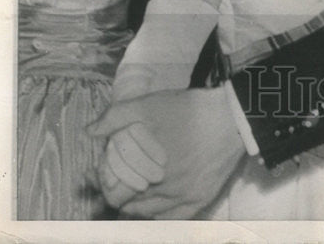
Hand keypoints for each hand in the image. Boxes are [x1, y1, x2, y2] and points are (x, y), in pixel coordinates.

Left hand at [91, 88, 245, 217]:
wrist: (234, 116)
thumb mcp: (151, 105)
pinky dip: (161, 214)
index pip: (115, 194)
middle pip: (131, 205)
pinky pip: (175, 218)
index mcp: (149, 173)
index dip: (104, 184)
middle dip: (119, 193)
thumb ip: (117, 116)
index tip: (98, 173)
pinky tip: (157, 205)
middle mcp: (165, 192)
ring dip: (138, 205)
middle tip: (118, 179)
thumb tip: (89, 131)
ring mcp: (185, 198)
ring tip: (135, 189)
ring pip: (151, 213)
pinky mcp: (203, 198)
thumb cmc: (191, 110)